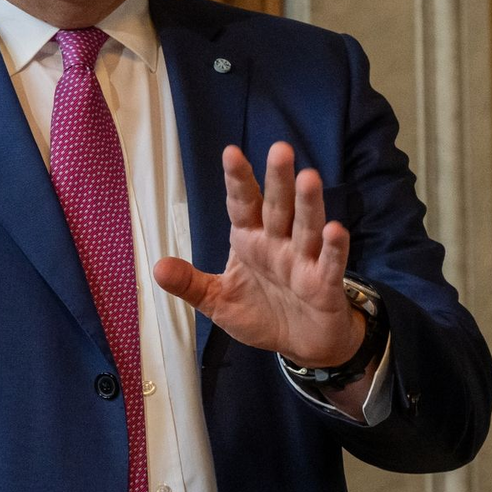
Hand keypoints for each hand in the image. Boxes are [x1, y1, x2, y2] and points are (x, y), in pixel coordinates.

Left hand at [155, 143, 365, 368]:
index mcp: (251, 240)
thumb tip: (156, 267)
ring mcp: (304, 261)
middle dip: (278, 180)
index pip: (242, 205)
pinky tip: (334, 229)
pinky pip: (330, 263)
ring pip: (306, 227)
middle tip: (280, 149)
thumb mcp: (218, 301)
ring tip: (309, 178)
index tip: (231, 153)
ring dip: (308, 204)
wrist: (303, 343)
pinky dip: (334, 248)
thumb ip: (191, 283)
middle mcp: (278, 243)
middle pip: (277, 207)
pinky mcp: (325, 283)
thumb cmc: (262, 313)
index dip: (238, 180)